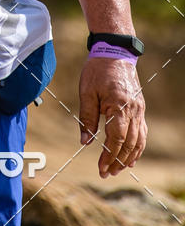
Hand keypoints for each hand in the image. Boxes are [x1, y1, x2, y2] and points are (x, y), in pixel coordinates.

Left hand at [78, 57, 146, 177]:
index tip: (101, 169)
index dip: (109, 156)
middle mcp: (133, 110)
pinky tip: (130, 156)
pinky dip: (137, 147)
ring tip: (118, 169)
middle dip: (118, 161)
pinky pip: (142, 132)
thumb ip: (86, 117)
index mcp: (119, 106)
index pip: (116, 139)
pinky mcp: (140, 108)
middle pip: (129, 144)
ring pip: (139, 141)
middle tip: (107, 174)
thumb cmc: (97, 70)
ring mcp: (139, 110)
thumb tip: (84, 142)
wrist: (114, 51)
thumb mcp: (86, 92)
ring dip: (129, 157)